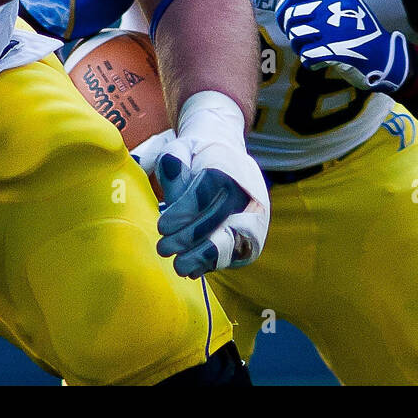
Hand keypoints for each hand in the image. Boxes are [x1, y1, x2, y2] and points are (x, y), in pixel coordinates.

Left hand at [131, 93, 268, 278]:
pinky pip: (238, 254)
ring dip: (203, 256)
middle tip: (163, 248)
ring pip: (234, 240)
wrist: (228, 160)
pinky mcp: (255, 235)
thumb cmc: (198, 158)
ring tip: (179, 265)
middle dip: (188, 238)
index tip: (162, 226)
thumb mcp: (182, 149)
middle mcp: (248, 192)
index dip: (184, 212)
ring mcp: (255, 215)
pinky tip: (194, 268)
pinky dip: (215, 263)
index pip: (207, 192)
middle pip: (220, 218)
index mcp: (229, 166)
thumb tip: (171, 178)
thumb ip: (174, 162)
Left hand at [268, 0, 413, 92]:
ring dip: (302, 47)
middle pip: (292, 17)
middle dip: (293, 31)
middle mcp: (334, 7)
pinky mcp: (335, 50)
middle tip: (307, 39)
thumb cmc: (356, 29)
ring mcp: (334, 29)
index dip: (286, 11)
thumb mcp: (335, 5)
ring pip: (296, 37)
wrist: (383, 55)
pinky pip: (307, 56)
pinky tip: (321, 61)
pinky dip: (311, 62)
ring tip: (315, 50)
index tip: (292, 21)